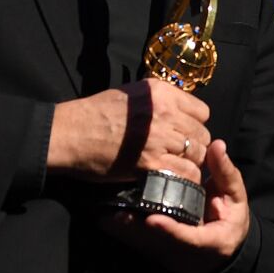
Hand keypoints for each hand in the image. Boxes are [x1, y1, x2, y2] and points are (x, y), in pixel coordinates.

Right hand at [47, 77, 211, 184]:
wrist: (71, 133)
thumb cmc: (96, 113)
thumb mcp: (132, 94)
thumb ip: (160, 101)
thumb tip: (182, 112)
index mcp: (161, 93)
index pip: (202, 112)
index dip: (195, 125)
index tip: (185, 134)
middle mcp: (165, 112)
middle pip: (203, 134)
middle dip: (195, 146)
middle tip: (181, 155)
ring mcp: (160, 138)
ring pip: (198, 154)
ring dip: (190, 164)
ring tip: (177, 168)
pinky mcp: (151, 163)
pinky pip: (185, 173)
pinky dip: (184, 179)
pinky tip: (174, 179)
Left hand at [100, 138, 251, 272]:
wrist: (221, 250)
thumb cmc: (231, 220)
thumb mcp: (236, 198)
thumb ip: (225, 173)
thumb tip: (217, 145)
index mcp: (209, 241)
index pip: (187, 237)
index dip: (169, 230)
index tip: (153, 220)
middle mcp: (183, 252)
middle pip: (156, 245)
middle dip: (135, 231)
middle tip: (115, 215)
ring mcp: (166, 253)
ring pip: (141, 245)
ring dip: (122, 231)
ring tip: (102, 214)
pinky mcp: (154, 249)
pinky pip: (135, 240)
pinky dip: (119, 228)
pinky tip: (102, 216)